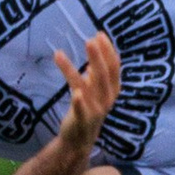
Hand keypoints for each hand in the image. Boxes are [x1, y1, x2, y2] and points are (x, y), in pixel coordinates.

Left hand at [52, 28, 121, 153]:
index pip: (114, 68)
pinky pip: (82, 110)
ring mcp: (96, 110)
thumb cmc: (87, 111)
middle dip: (98, 56)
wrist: (79, 140)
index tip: (100, 34)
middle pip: (104, 75)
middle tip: (90, 40)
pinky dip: (80, 102)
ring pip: (87, 87)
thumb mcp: (93, 92)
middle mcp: (107, 99)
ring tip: (60, 55)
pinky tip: (76, 93)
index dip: (108, 51)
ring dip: (75, 70)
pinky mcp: (83, 120)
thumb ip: (94, 78)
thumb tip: (93, 61)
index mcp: (111, 90)